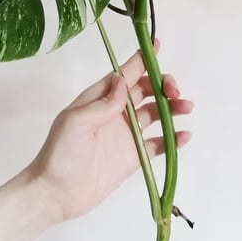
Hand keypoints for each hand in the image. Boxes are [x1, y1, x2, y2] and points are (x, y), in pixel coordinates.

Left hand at [26, 39, 192, 222]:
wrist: (55, 194)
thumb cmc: (59, 154)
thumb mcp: (76, 122)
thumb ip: (102, 103)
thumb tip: (123, 80)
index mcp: (98, 100)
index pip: (124, 75)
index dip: (141, 60)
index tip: (158, 46)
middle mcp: (114, 114)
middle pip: (145, 91)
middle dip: (162, 85)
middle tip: (174, 91)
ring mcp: (125, 135)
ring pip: (155, 115)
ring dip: (171, 109)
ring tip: (186, 108)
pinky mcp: (132, 157)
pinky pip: (157, 144)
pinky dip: (172, 139)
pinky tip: (184, 136)